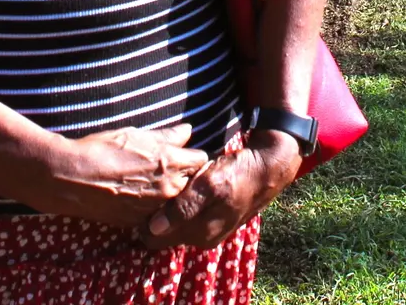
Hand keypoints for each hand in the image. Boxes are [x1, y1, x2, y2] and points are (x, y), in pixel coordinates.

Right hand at [43, 123, 210, 228]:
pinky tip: (137, 196)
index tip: (186, 154)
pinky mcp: (139, 223)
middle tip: (169, 168)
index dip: (194, 156)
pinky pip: (156, 215)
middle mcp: (168, 190)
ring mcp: (154, 209)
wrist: (71, 178)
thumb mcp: (137, 135)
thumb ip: (167, 136)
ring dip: (170, 194)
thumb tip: (187, 132)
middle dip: (186, 176)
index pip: (201, 160)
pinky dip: (153, 208)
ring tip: (150, 182)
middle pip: (192, 183)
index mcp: (171, 164)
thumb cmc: (102, 149)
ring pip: (175, 202)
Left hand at [137, 129, 301, 249]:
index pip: (157, 237)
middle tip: (144, 188)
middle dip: (152, 215)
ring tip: (156, 186)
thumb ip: (183, 207)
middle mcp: (203, 237)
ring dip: (165, 209)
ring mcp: (209, 229)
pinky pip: (187, 216)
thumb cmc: (238, 173)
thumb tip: (155, 227)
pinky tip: (176, 189)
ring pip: (175, 223)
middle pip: (165, 232)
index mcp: (200, 233)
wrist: (268, 167)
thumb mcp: (210, 185)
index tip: (137, 198)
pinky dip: (178, 205)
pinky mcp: (214, 218)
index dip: (143, 221)